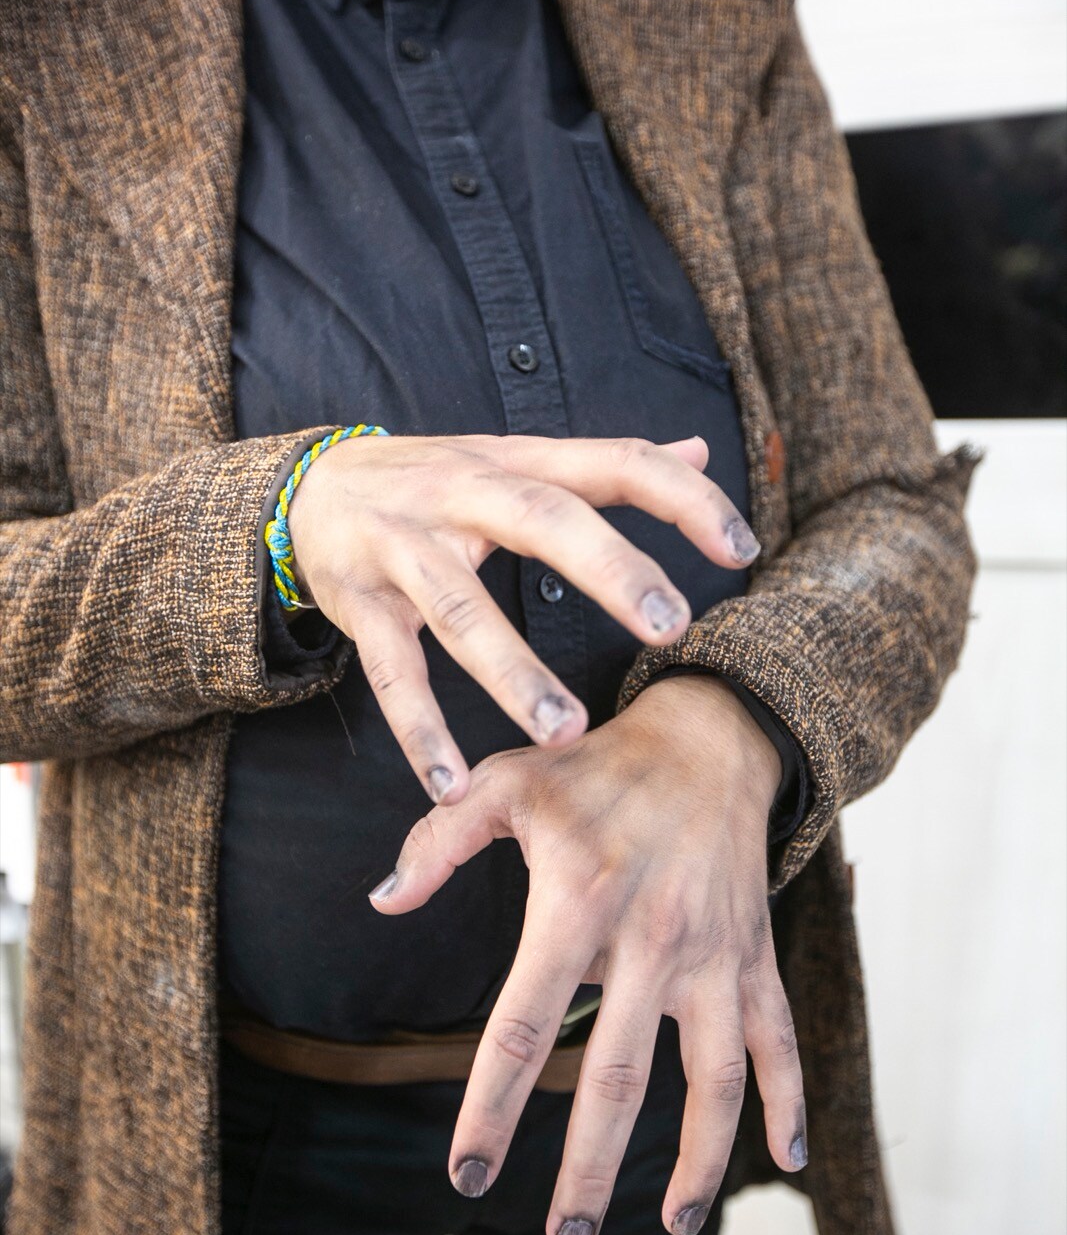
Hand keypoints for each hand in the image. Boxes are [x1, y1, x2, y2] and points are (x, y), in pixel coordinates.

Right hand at [287, 432, 759, 803]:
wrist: (306, 488)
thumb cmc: (435, 484)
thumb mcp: (517, 460)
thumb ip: (606, 462)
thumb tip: (701, 448)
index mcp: (516, 463)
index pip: (614, 461)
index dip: (683, 498)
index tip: (743, 549)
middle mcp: (461, 494)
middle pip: (543, 519)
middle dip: (609, 569)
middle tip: (671, 627)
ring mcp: (405, 549)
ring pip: (462, 612)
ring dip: (514, 674)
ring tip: (568, 734)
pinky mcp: (362, 606)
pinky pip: (393, 674)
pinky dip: (421, 731)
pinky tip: (454, 786)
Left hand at [369, 673, 806, 1234]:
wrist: (708, 739)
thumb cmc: (594, 767)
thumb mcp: (506, 781)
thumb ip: (439, 840)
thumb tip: (380, 901)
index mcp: (578, 905)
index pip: (523, 1027)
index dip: (491, 1111)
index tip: (466, 1177)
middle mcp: (651, 942)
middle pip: (617, 1079)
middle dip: (592, 1169)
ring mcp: (712, 955)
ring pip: (713, 1078)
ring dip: (700, 1161)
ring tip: (675, 1229)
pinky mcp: (754, 956)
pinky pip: (780, 1040)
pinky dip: (788, 1101)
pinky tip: (784, 1161)